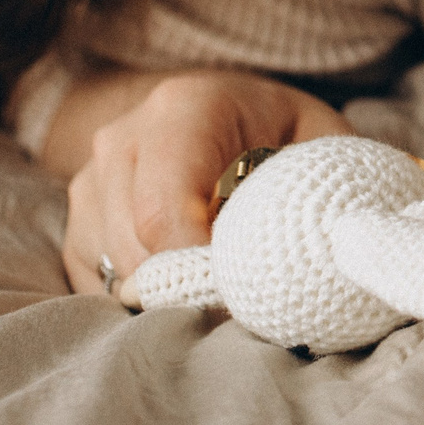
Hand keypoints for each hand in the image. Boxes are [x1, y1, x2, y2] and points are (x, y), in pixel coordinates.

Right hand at [58, 69, 353, 305]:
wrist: (218, 115)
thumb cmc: (281, 132)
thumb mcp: (320, 139)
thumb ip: (329, 182)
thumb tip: (346, 248)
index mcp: (182, 109)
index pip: (164, 211)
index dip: (202, 272)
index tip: (247, 305)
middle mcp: (121, 142)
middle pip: (140, 255)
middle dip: (194, 296)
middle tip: (251, 315)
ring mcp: (90, 187)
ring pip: (119, 281)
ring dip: (173, 305)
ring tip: (230, 300)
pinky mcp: (77, 230)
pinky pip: (102, 294)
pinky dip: (149, 309)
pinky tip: (193, 296)